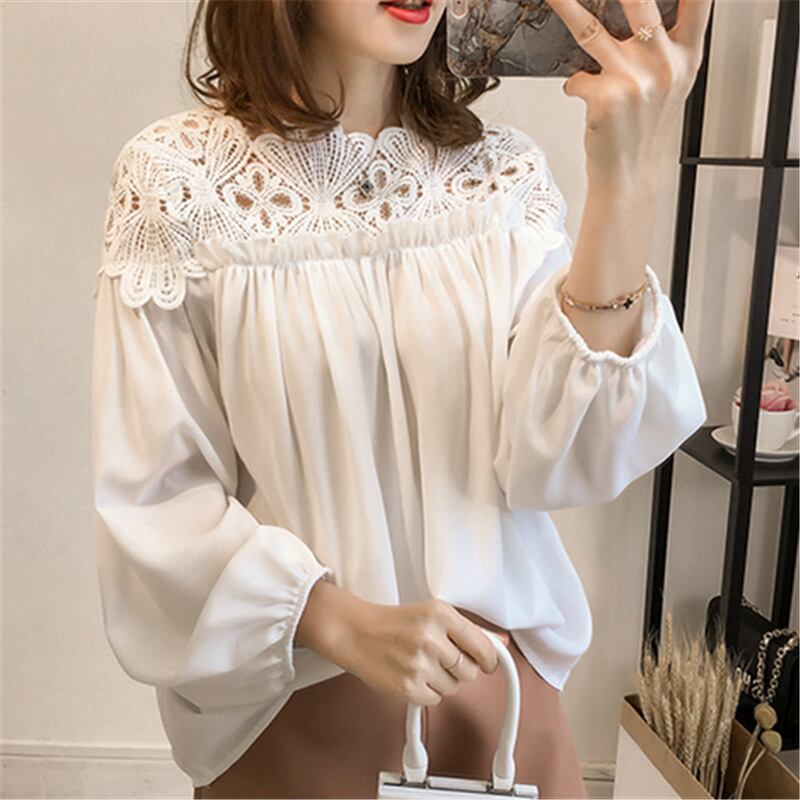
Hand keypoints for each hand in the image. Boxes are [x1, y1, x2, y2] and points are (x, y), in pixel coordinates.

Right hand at [342, 597, 505, 705]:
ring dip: (443, 680)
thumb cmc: (395, 622)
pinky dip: (427, 691)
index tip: (487, 662)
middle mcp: (431, 638)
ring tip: (422, 663)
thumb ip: (470, 630)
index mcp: (440, 614)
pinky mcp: (409, 688)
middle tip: (441, 657)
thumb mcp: (433, 614)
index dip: (489, 659)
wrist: (357, 633)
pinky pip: (435, 700)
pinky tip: (413, 674)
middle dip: (460, 668)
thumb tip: (501, 643)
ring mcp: (419, 664)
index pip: (484, 647)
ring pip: (454, 688)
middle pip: (471, 671)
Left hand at [542, 0, 713, 190]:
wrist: (629, 175)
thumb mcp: (672, 85)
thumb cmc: (646, 130)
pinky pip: (576, 78)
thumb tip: (643, 14)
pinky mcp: (605, 98)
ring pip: (591, 29)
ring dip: (565, 7)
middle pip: (640, 0)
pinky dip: (574, 84)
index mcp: (686, 57)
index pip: (699, 1)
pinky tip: (580, 92)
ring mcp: (633, 79)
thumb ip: (667, 46)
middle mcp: (663, 64)